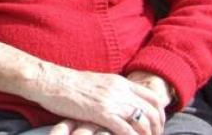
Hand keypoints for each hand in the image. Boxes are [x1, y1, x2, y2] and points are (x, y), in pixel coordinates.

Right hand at [29, 64, 167, 134]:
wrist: (50, 81)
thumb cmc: (69, 83)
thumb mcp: (96, 81)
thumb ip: (112, 89)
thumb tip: (121, 100)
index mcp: (119, 82)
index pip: (152, 97)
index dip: (160, 114)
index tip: (157, 124)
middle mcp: (120, 90)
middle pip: (153, 111)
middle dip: (157, 128)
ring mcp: (111, 102)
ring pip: (143, 122)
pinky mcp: (101, 113)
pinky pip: (126, 130)